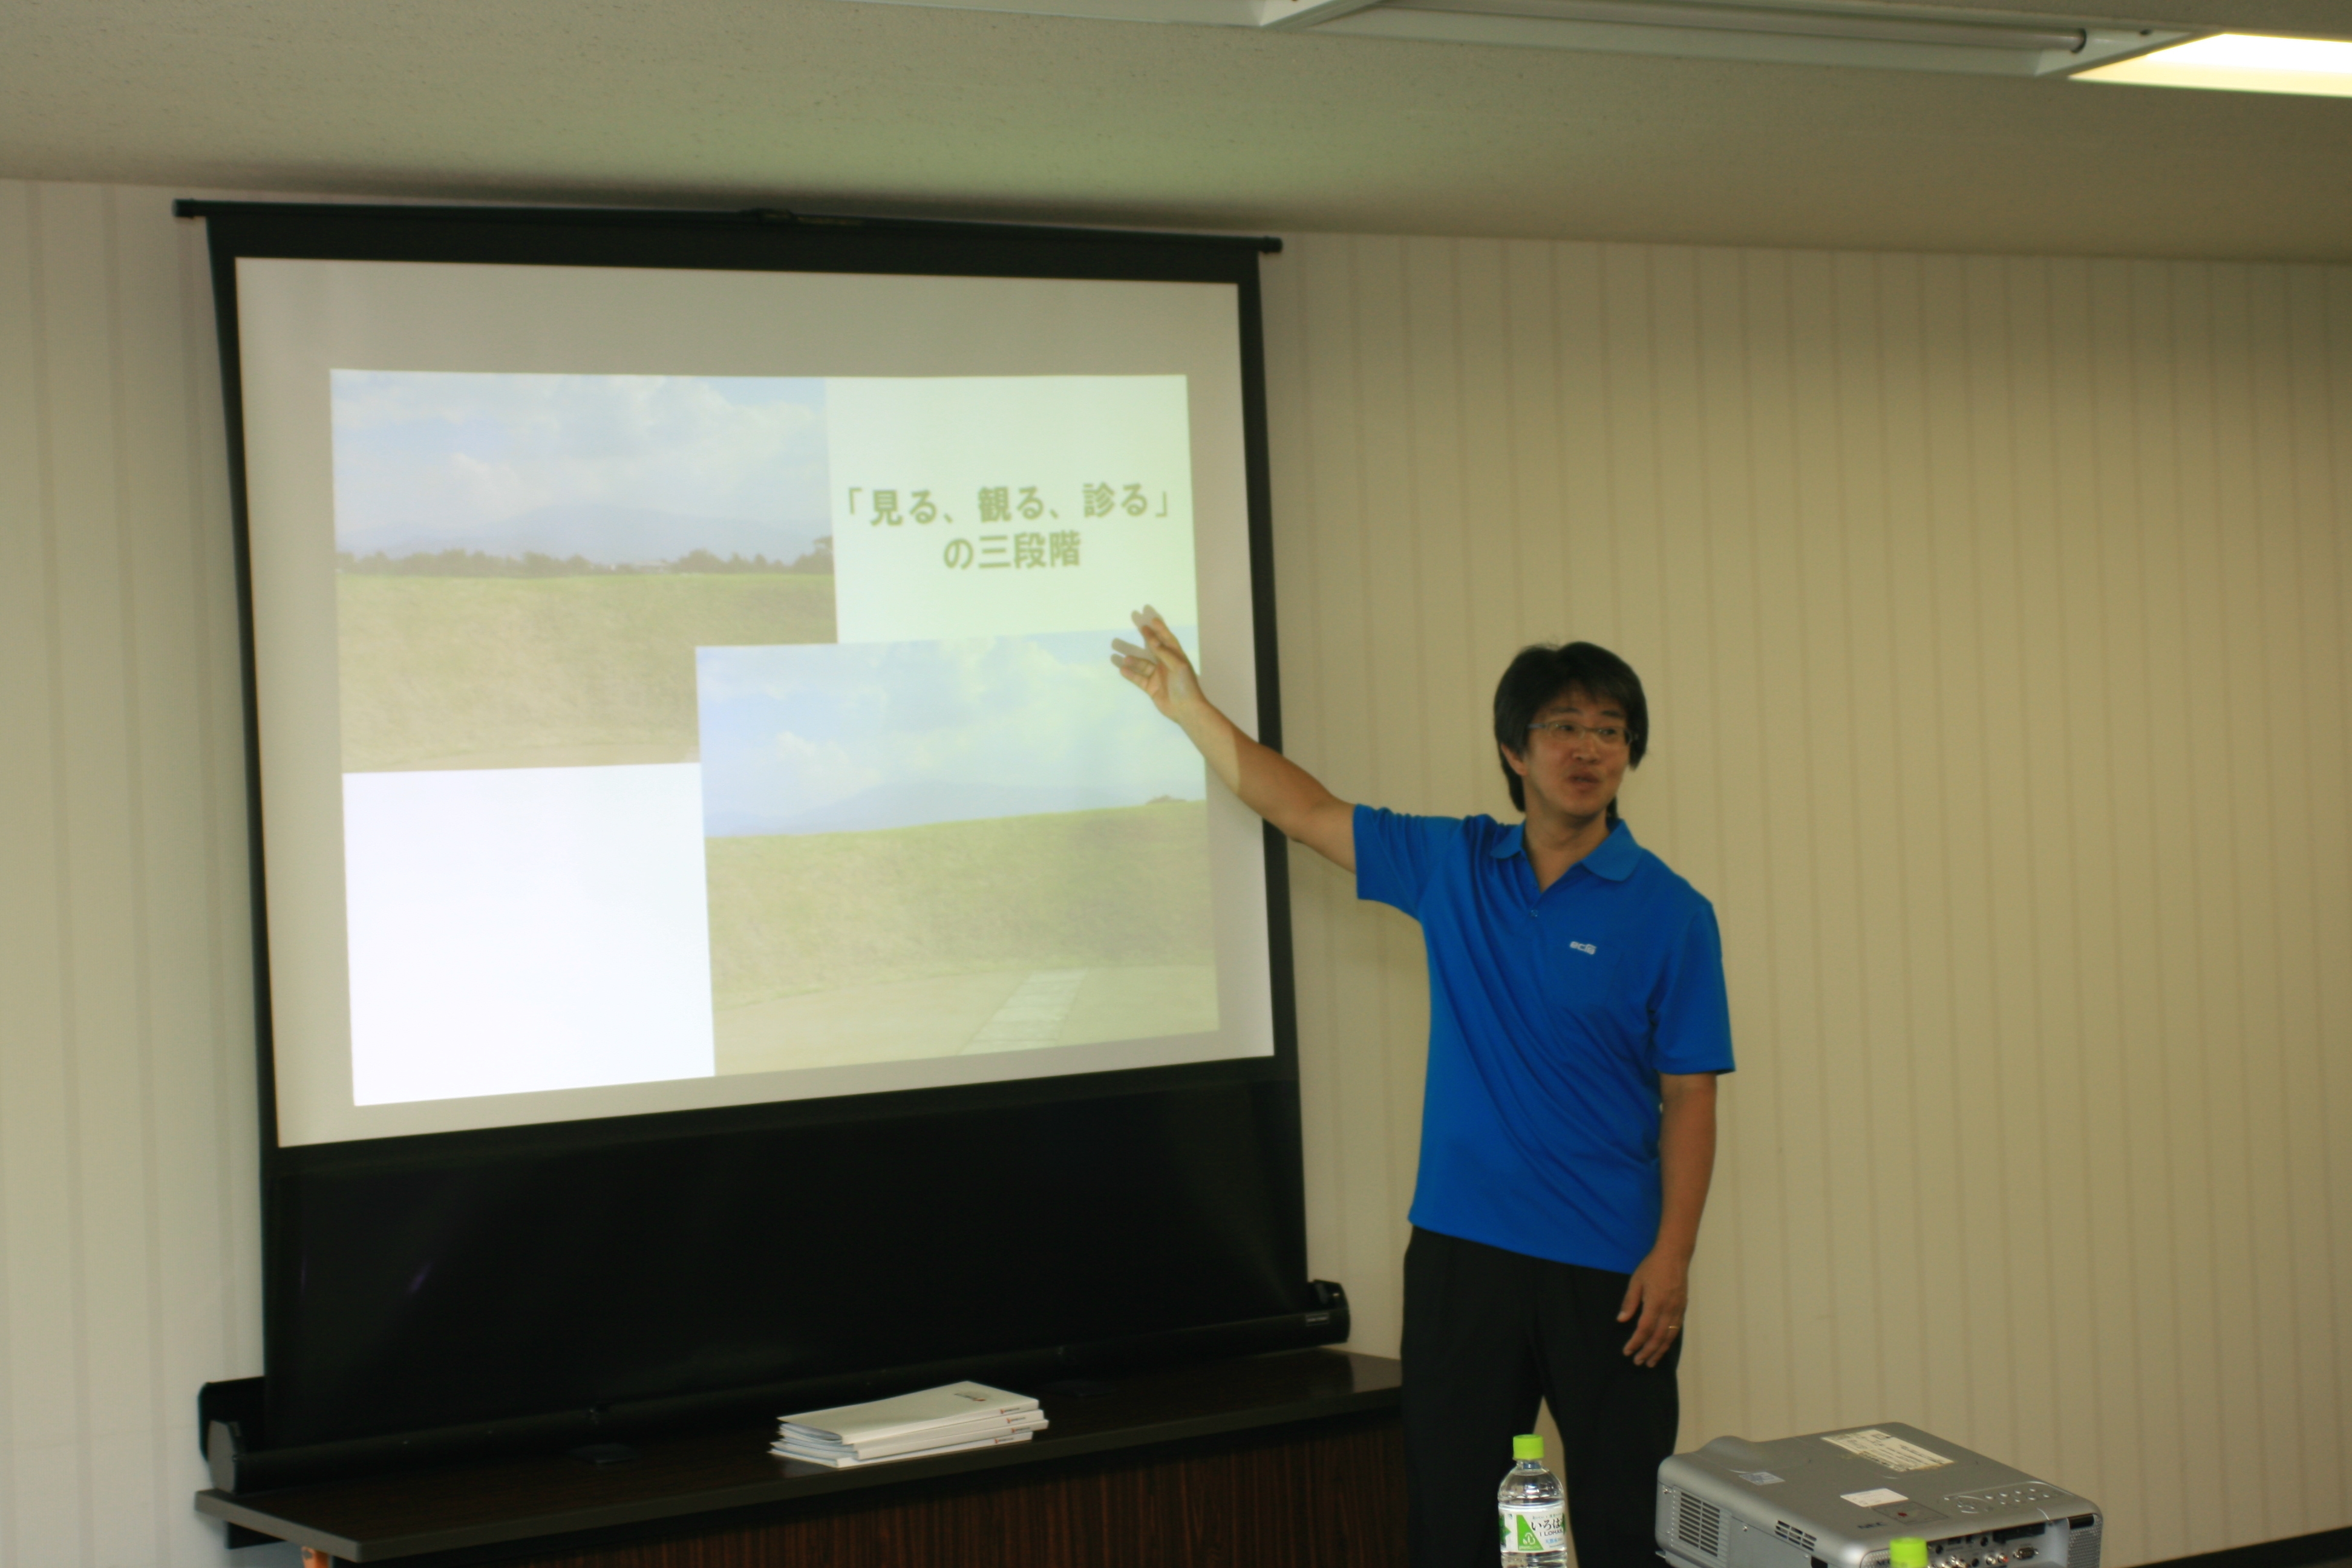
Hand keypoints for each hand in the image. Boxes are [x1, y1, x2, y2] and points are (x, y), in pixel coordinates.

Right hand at [1109, 606, 1203, 720]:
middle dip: (1145, 637)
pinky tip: (1122, 669)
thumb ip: (1164, 652)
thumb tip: (1153, 639)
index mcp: (1176, 657)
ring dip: (1133, 660)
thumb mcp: (1177, 665)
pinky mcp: (1151, 687)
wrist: (1186, 709)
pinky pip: (1139, 678)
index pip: (1167, 639)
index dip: (1161, 629)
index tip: (1152, 620)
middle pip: (1153, 648)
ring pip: (1142, 664)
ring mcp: (1158, 676)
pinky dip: (1131, 674)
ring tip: (1123, 656)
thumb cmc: (1185, 685)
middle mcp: (1166, 664)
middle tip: (1136, 625)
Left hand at [1617, 1250, 1688, 1367]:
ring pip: (1669, 1336)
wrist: (1674, 1255)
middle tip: (1638, 1362)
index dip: (1636, 1343)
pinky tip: (1663, 1346)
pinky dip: (1669, 1341)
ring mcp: (1678, 1309)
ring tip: (1651, 1362)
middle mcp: (1669, 1309)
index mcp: (1655, 1303)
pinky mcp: (1683, 1308)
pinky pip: (1676, 1329)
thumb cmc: (1652, 1266)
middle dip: (1647, 1352)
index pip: (1644, 1329)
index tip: (1627, 1351)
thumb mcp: (1636, 1281)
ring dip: (1660, 1351)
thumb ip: (1630, 1302)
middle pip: (1658, 1337)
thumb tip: (1622, 1320)